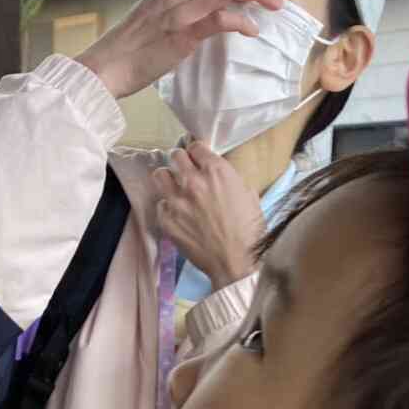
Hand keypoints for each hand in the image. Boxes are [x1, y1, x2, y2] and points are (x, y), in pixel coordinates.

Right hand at [77, 0, 280, 100]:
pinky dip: (243, 21)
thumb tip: (206, 9)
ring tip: (271, 7)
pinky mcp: (183, 33)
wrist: (107, 65)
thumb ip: (181, 5)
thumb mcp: (156, 14)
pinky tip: (251, 31)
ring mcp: (181, 9)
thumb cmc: (131, 47)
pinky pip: (222, 18)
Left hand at [151, 141, 264, 288]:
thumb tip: (222, 178)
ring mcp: (177, 200)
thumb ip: (231, 179)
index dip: (197, 153)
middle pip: (175, 155)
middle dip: (181, 162)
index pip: (196, 146)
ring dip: (168, 179)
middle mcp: (193, 180)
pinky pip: (160, 205)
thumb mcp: (248, 194)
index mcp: (216, 170)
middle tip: (185, 172)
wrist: (235, 261)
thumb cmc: (248, 231)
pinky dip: (167, 208)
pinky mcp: (167, 220)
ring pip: (160, 175)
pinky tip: (177, 215)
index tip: (198, 160)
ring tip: (175, 189)